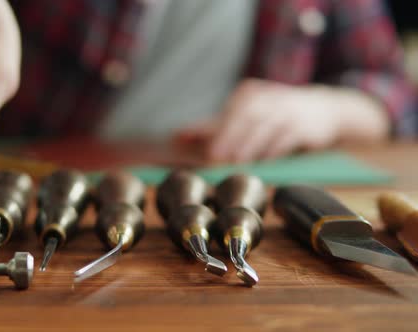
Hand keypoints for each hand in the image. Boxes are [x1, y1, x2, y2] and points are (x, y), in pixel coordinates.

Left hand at [176, 79, 388, 162]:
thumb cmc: (275, 115)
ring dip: (249, 145)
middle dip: (228, 136)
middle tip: (214, 155)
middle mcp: (267, 98)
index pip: (227, 112)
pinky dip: (273, 149)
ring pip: (264, 127)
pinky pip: (286, 137)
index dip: (208, 126)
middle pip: (244, 117)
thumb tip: (179, 135)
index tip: (187, 138)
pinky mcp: (304, 126)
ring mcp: (287, 111)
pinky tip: (263, 161)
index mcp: (249, 94)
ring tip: (235, 161)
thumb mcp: (248, 115)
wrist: (325, 109)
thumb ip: (216, 126)